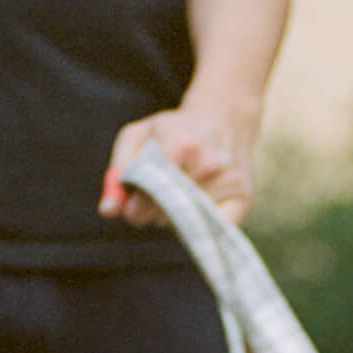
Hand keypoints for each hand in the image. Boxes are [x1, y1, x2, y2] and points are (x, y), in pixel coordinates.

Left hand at [101, 89, 261, 226]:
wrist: (224, 120)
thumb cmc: (175, 131)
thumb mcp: (138, 136)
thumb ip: (119, 170)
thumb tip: (108, 210)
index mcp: (180, 144)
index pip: (149, 194)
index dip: (135, 206)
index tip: (133, 204)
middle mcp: (208, 164)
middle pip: (166, 214)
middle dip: (153, 212)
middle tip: (158, 195)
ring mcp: (230, 182)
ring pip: (188, 224)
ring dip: (175, 218)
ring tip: (180, 195)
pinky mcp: (244, 199)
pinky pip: (214, 232)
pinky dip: (200, 228)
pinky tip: (197, 210)